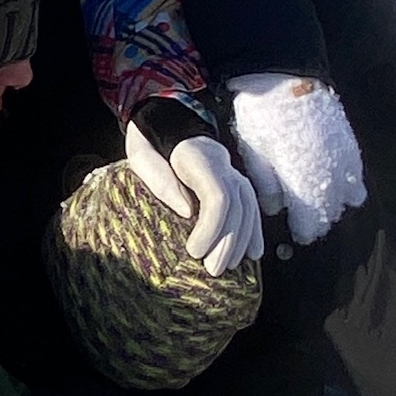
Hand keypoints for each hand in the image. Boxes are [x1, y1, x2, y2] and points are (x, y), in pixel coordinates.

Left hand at [124, 121, 263, 274]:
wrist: (171, 126)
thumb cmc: (152, 145)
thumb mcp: (143, 155)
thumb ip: (161, 181)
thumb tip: (187, 212)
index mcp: (198, 158)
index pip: (218, 196)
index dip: (210, 227)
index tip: (194, 251)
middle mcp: (224, 166)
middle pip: (236, 207)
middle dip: (227, 242)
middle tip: (212, 270)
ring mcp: (234, 174)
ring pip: (248, 209)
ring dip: (240, 242)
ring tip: (226, 266)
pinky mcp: (238, 184)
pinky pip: (252, 208)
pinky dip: (253, 231)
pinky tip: (253, 253)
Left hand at [227, 73, 366, 245]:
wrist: (282, 75)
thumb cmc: (262, 116)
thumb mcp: (254, 154)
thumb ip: (268, 186)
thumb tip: (275, 209)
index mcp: (304, 179)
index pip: (312, 220)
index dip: (306, 231)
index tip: (300, 234)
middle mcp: (329, 172)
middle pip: (333, 210)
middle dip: (321, 218)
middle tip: (309, 220)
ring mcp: (343, 156)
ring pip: (350, 194)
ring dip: (337, 201)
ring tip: (323, 201)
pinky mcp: (349, 140)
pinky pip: (356, 172)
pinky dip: (349, 182)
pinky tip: (339, 181)